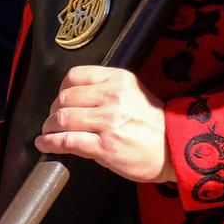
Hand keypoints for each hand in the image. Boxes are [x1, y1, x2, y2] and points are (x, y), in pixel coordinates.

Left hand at [35, 65, 171, 182]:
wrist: (177, 148)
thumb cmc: (156, 125)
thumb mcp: (135, 94)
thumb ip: (108, 90)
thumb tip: (75, 99)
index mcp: (120, 80)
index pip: (75, 76)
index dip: (62, 89)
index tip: (63, 100)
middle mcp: (113, 97)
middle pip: (64, 99)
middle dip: (53, 111)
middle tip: (55, 121)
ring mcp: (108, 122)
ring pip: (60, 119)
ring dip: (48, 128)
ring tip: (49, 134)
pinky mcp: (104, 146)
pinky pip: (66, 141)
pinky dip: (49, 143)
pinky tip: (46, 145)